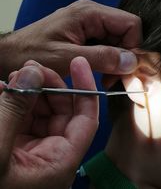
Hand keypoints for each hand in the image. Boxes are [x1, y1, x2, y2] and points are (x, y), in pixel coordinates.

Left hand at [0, 0, 140, 78]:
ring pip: (118, 41)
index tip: (128, 71)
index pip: (130, 24)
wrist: (11, 55)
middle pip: (126, 33)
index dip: (135, 47)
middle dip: (126, 57)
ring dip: (117, 62)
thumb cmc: (33, 53)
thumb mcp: (66, 57)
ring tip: (107, 80)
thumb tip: (133, 61)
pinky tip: (102, 74)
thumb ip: (101, 57)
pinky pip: (106, 46)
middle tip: (119, 81)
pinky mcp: (85, 34)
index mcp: (90, 13)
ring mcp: (89, 24)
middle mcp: (93, 14)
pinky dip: (108, 61)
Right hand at [0, 58, 97, 188]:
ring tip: (14, 75)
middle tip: (32, 67)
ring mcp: (32, 150)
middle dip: (49, 85)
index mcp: (59, 162)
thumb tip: (33, 73)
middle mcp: (50, 155)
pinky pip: (22, 117)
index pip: (86, 120)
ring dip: (30, 90)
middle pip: (62, 111)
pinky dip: (14, 100)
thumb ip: (15, 108)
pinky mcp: (15, 146)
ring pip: (41, 111)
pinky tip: (2, 87)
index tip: (78, 63)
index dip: (85, 89)